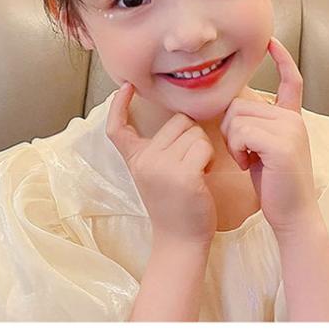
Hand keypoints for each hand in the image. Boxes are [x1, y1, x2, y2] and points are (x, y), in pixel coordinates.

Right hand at [106, 82, 217, 246]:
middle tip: (190, 163)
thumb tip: (178, 117)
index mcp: (135, 158)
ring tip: (197, 172)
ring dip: (203, 148)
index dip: (119, 105)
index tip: (126, 87)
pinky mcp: (183, 174)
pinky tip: (204, 176)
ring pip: (194, 132)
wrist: (181, 241)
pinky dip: (210, 159)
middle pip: (178, 121)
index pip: (118, 127)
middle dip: (191, 136)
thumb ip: (158, 148)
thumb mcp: (156, 174)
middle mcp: (144, 159)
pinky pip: (203, 146)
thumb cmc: (176, 206)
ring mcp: (161, 166)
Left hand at [219, 36, 318, 235]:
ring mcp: (290, 128)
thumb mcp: (265, 148)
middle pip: (241, 102)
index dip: (282, 58)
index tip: (271, 41)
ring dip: (232, 141)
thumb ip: (256, 125)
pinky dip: (237, 149)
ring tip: (248, 159)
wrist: (292, 215)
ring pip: (237, 116)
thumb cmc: (274, 185)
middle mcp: (293, 118)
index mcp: (291, 118)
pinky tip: (249, 164)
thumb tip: (235, 107)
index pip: (290, 79)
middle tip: (244, 153)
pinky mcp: (281, 143)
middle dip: (231, 128)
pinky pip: (241, 131)